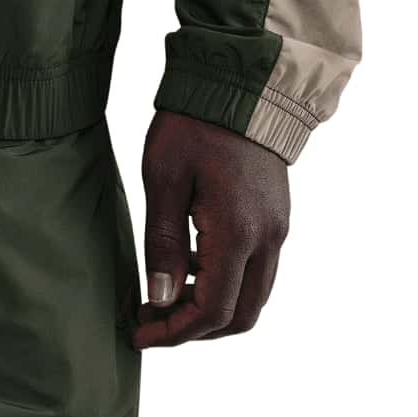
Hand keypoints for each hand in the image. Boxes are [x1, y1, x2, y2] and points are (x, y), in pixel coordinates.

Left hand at [130, 110, 289, 348]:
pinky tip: (190, 263)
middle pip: (238, 316)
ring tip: (165, 293)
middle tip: (151, 319)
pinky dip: (225, 283)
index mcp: (238, 232)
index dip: (175, 332)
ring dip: (211, 308)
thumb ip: (164, 243)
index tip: (140, 334)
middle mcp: (267, 240)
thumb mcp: (163, 177)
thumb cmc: (194, 123)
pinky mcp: (276, 219)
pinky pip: (257, 272)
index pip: (212, 311)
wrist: (239, 83)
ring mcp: (277, 230)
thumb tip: (161, 299)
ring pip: (251, 298)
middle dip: (194, 328)